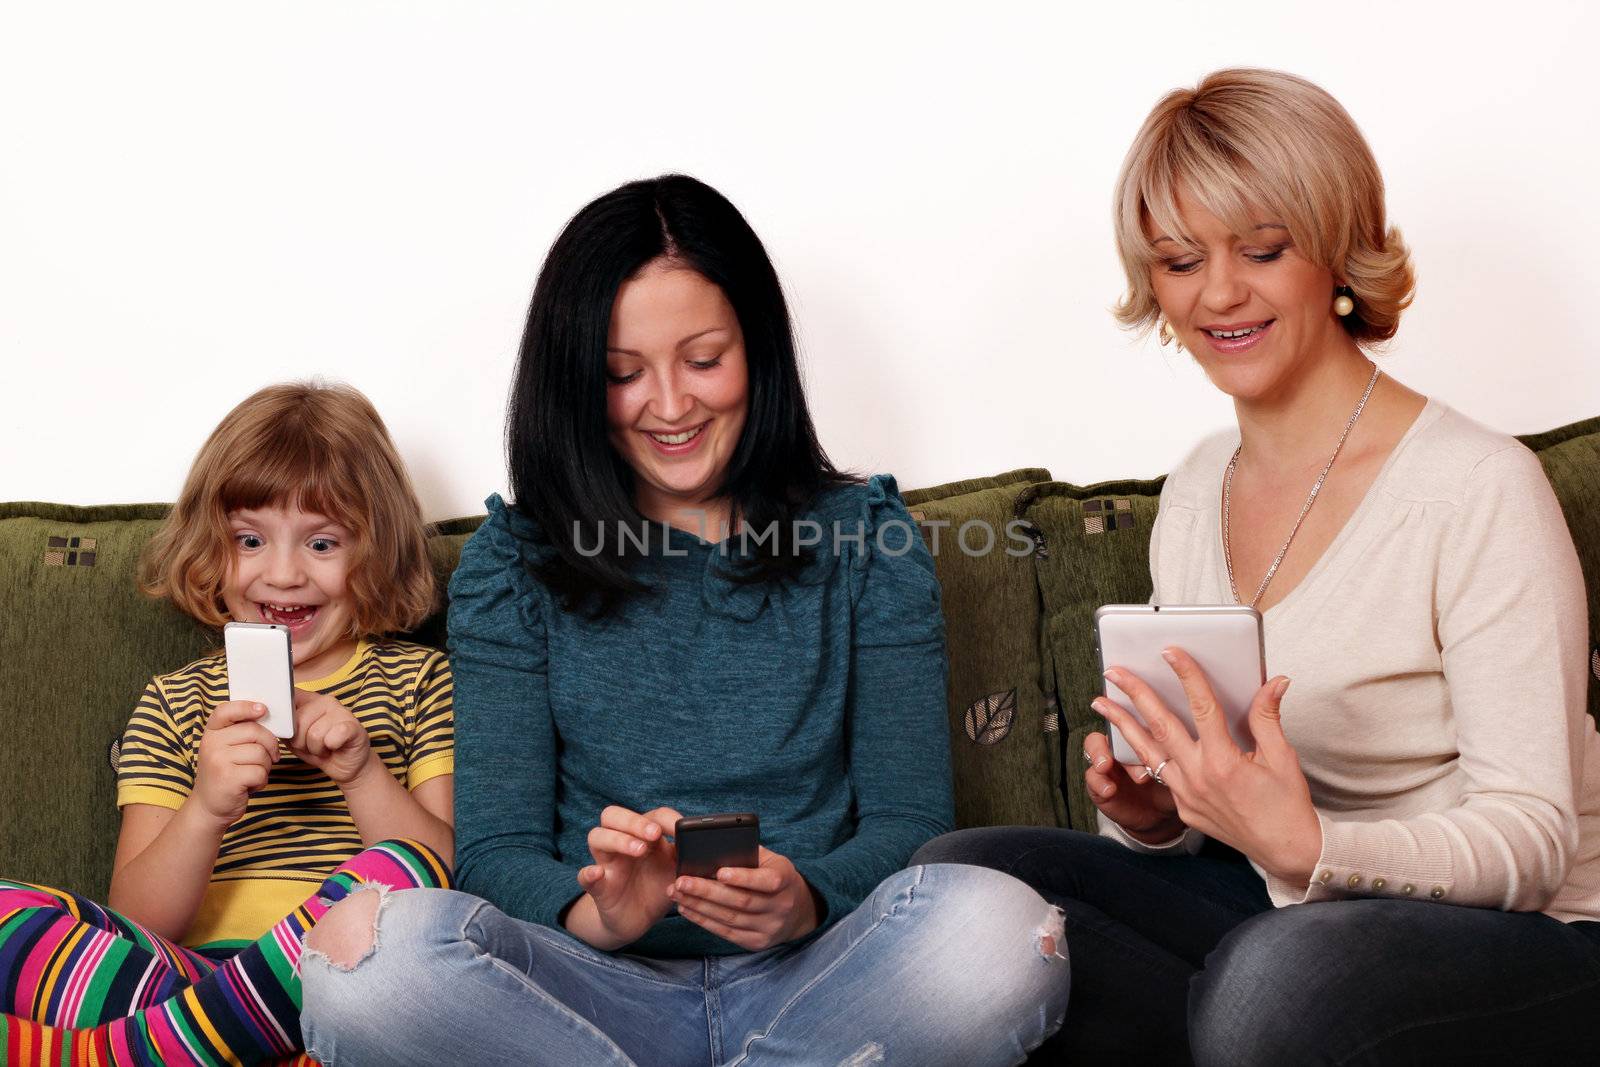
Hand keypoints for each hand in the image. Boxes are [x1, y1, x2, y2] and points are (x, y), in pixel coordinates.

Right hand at [192, 700, 278, 828]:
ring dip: (264, 767)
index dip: (246, 706)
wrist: (208, 807)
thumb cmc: (225, 774)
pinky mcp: (227, 778)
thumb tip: (267, 714)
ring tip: (250, 775)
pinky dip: (261, 781)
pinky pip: (260, 772)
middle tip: (267, 759)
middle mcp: (211, 744)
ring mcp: (218, 760)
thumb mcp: (226, 748)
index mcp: (211, 732)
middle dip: (269, 746)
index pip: (227, 710)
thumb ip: (241, 732)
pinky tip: (248, 786)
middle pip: (255, 732)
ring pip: (261, 753)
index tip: (263, 710)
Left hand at [290, 689, 372, 784]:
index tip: (287, 731)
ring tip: (324, 748)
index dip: (283, 717)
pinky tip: (335, 747)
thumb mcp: (294, 739)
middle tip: (311, 745)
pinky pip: (332, 738)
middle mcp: (325, 701)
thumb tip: (270, 722)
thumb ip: (283, 727)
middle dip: (300, 742)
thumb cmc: (319, 750)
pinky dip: (330, 748)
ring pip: (314, 734)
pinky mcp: (353, 726)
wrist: (345, 766)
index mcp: (309, 700)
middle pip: (298, 721)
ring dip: (316, 749)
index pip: (288, 698)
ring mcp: (341, 711)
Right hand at [570, 806, 681, 949]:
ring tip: (639, 850)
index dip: (664, 818)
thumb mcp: (676, 872)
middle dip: (635, 821)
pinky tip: (597, 873)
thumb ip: (686, 858)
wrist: (637, 919)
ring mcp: (606, 863)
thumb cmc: (657, 888)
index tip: (681, 827)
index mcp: (644, 836)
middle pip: (614, 816)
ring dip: (618, 839)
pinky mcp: (597, 887)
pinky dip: (588, 873)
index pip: (650, 815)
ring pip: (597, 836)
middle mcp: (622, 844)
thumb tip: (706, 850)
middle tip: (654, 835)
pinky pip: (584, 875)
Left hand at [669, 846, 819, 950]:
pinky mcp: (756, 942)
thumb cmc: (775, 875)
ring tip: (677, 893)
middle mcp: (780, 907)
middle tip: (681, 881)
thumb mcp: (771, 860)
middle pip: (740, 901)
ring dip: (699, 906)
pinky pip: (726, 932)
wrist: (796, 911)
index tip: (719, 871)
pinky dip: (703, 920)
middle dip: (707, 891)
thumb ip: (748, 854)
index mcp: (785, 880)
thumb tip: (713, 846)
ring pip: (729, 918)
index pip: (766, 881)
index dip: (742, 877)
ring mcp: (769, 928)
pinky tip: (687, 908)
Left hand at [1095, 648, 1321, 883]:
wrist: (1285, 850)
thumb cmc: (1287, 804)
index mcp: (1224, 761)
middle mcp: (1198, 777)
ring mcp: (1186, 795)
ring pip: (1147, 752)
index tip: (1171, 653)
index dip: (1186, 676)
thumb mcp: (1282, 757)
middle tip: (1114, 671)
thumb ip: (1268, 717)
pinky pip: (1159, 775)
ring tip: (1101, 703)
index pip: (1201, 707)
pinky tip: (1130, 738)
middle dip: (1134, 694)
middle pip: (1160, 725)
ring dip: (1122, 724)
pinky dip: (1143, 754)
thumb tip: (1275, 681)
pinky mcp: (1183, 808)